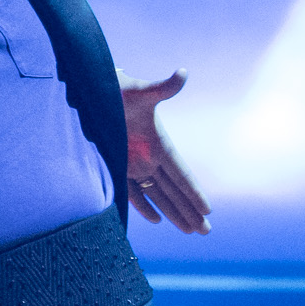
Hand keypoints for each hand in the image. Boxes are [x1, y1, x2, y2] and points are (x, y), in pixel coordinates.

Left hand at [121, 69, 209, 232]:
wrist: (96, 89)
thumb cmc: (119, 89)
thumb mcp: (141, 92)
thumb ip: (162, 87)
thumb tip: (183, 73)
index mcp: (160, 144)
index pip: (181, 175)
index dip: (193, 192)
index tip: (208, 209)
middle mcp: (150, 157)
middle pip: (174, 191)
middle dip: (190, 211)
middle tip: (206, 231)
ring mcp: (135, 163)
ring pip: (157, 195)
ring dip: (173, 212)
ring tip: (190, 230)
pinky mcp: (118, 165)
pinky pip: (134, 192)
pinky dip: (144, 206)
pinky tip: (157, 219)